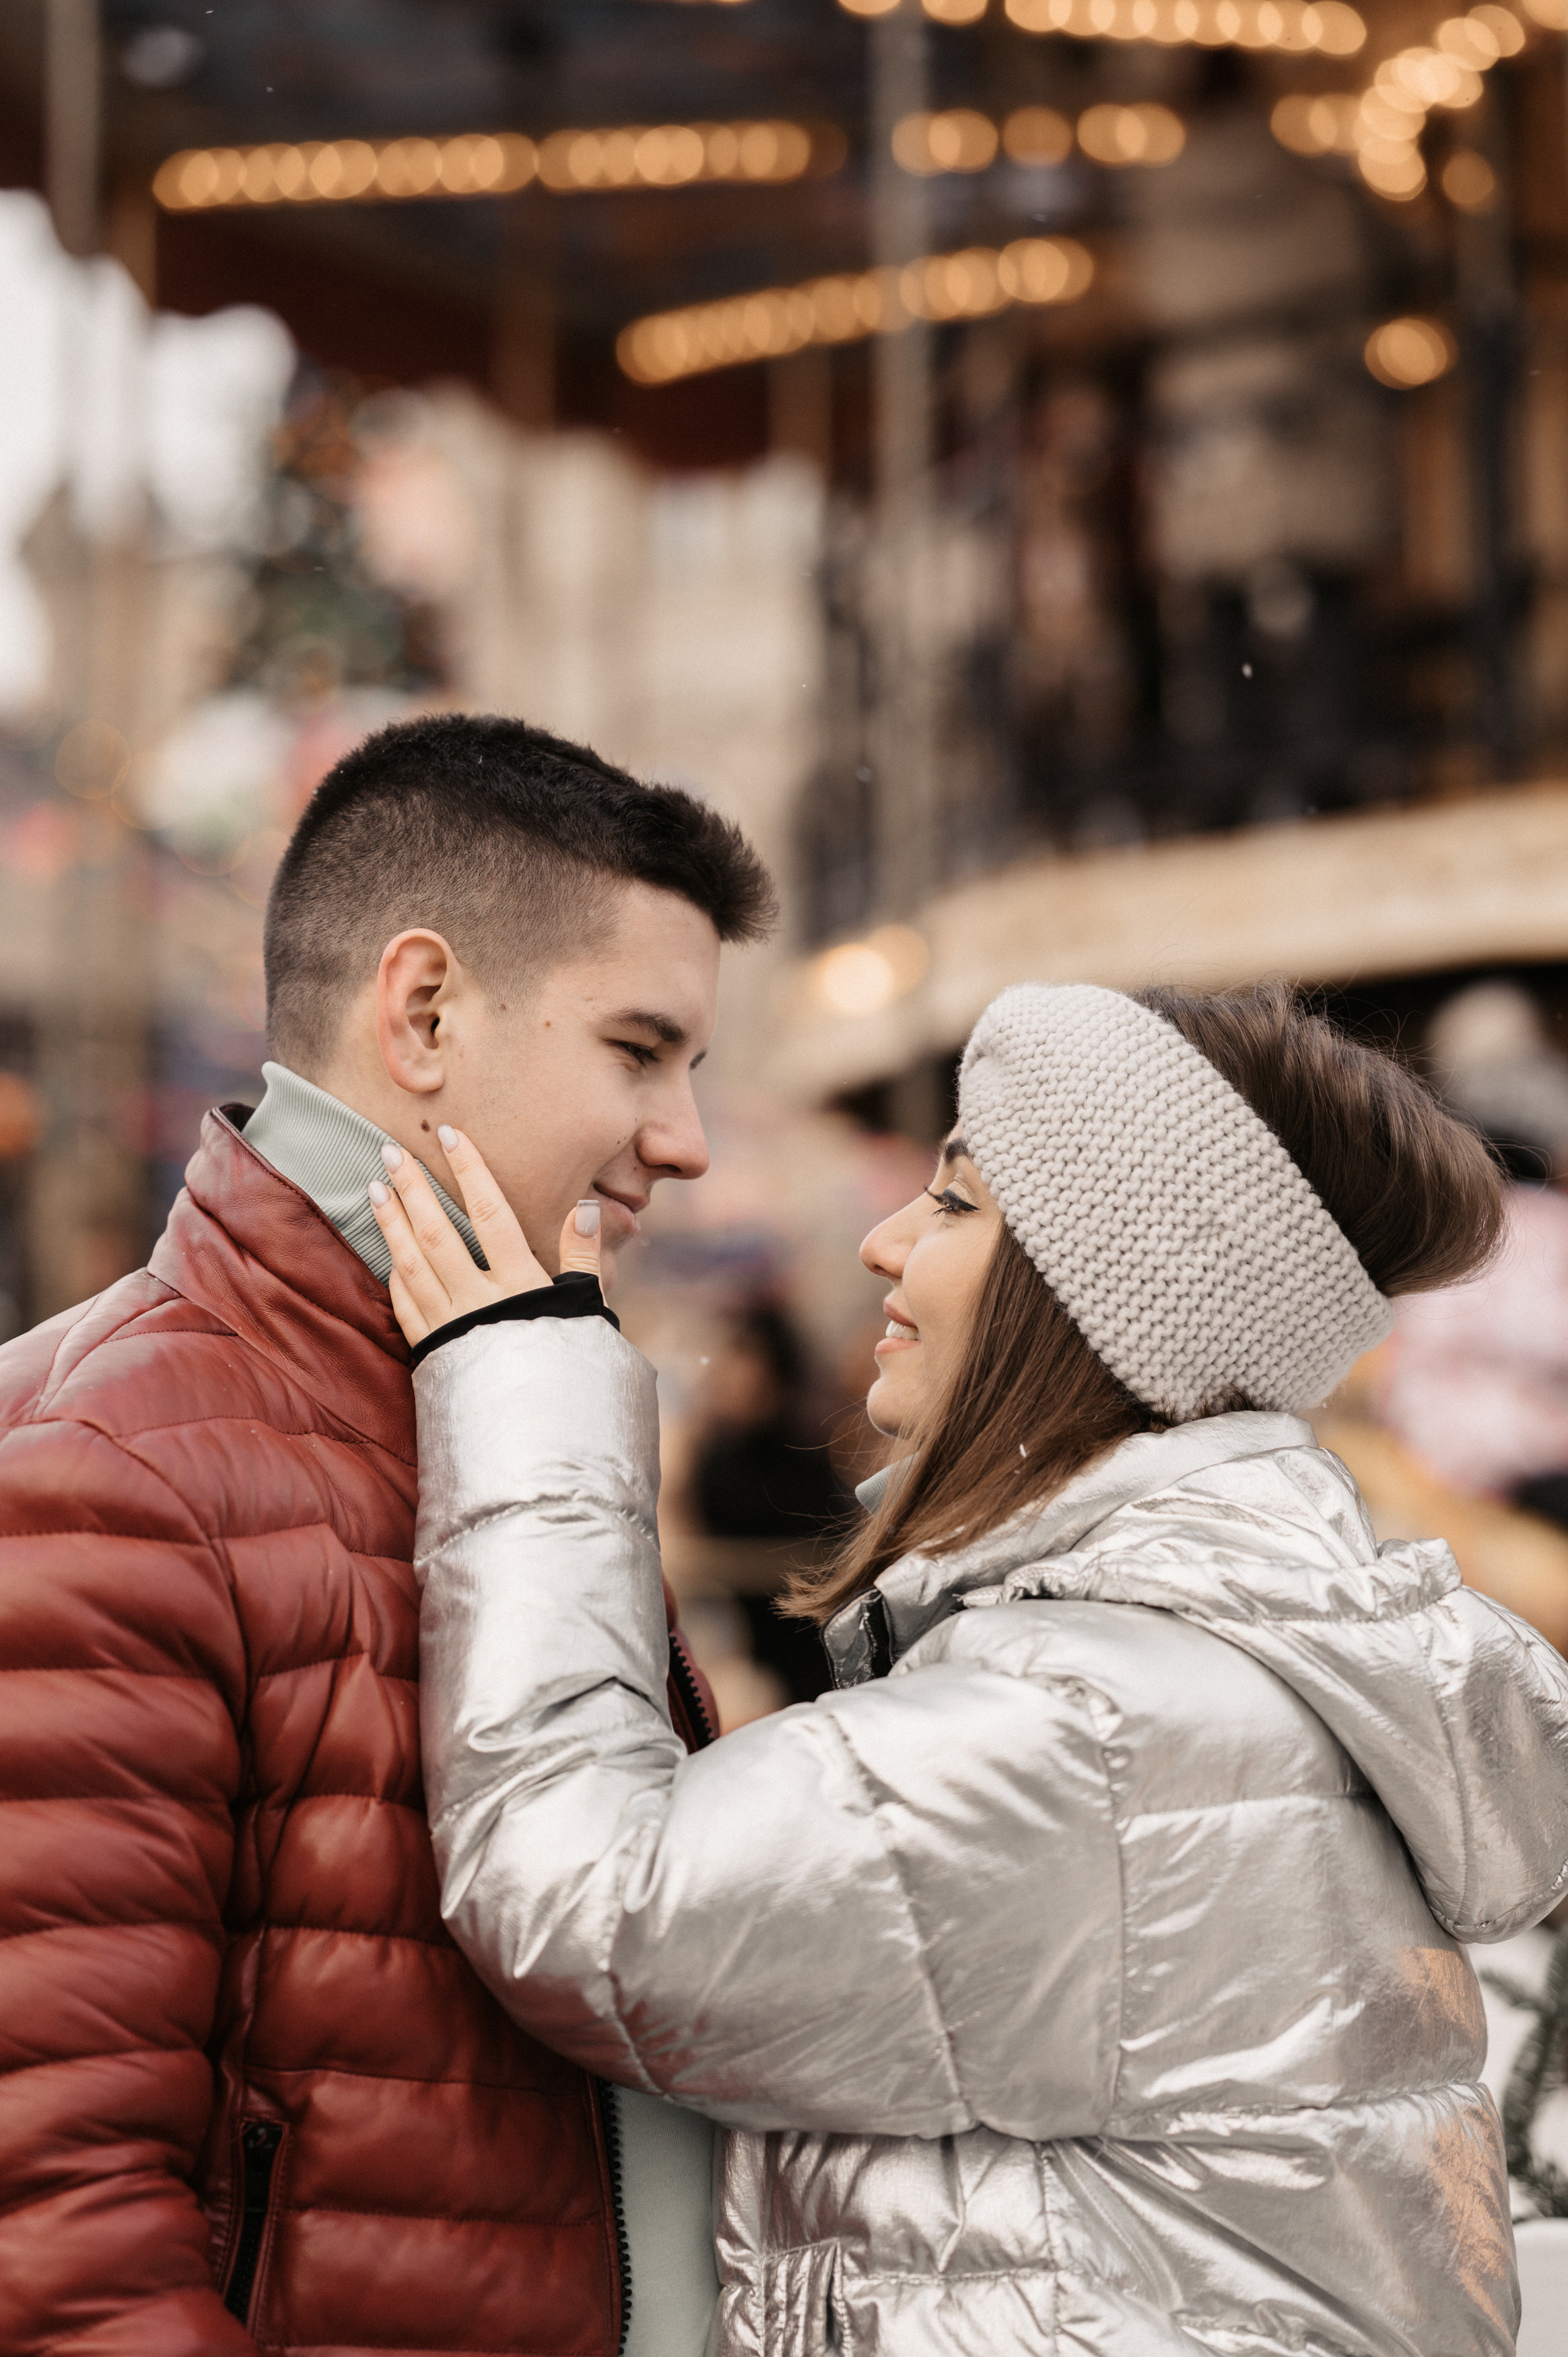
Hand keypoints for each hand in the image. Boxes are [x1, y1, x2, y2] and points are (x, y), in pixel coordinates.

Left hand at [367, 1123, 602, 1347]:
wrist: (542, 1429)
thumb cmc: (570, 1362)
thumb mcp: (587, 1307)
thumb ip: (584, 1255)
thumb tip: (587, 1205)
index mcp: (519, 1285)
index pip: (490, 1214)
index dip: (470, 1170)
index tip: (449, 1134)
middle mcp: (478, 1302)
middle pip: (438, 1233)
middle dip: (412, 1188)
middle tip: (388, 1150)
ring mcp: (449, 1327)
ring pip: (411, 1264)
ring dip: (391, 1223)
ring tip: (375, 1188)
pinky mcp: (430, 1351)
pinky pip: (404, 1306)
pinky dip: (393, 1274)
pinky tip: (386, 1249)